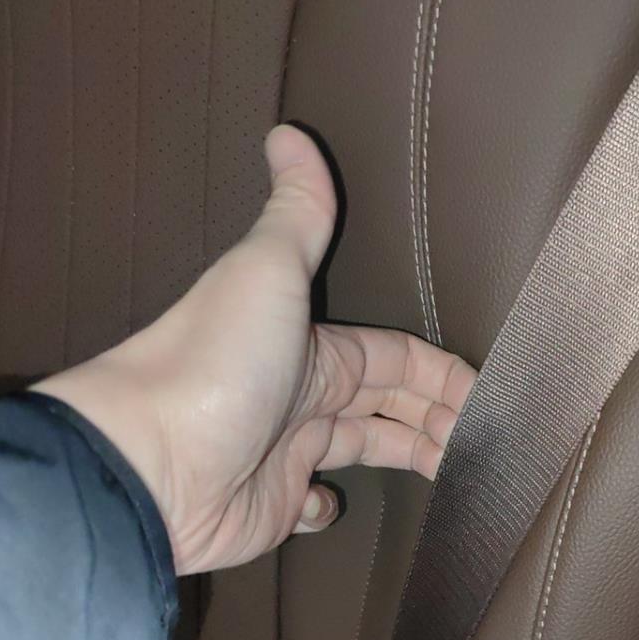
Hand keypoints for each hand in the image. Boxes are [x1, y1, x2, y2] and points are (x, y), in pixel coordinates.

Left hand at [32, 124, 474, 575]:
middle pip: (392, 405)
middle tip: (486, 444)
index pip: (400, 357)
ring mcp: (289, 453)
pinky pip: (313, 504)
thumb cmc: (214, 364)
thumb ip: (298, 214)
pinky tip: (332, 500)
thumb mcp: (267, 273)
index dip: (445, 375)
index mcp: (315, 346)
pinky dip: (330, 503)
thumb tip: (288, 132)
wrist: (149, 461)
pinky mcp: (273, 506)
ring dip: (409, 456)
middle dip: (441, 419)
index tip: (489, 399)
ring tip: (453, 474)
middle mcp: (305, 396)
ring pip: (367, 449)